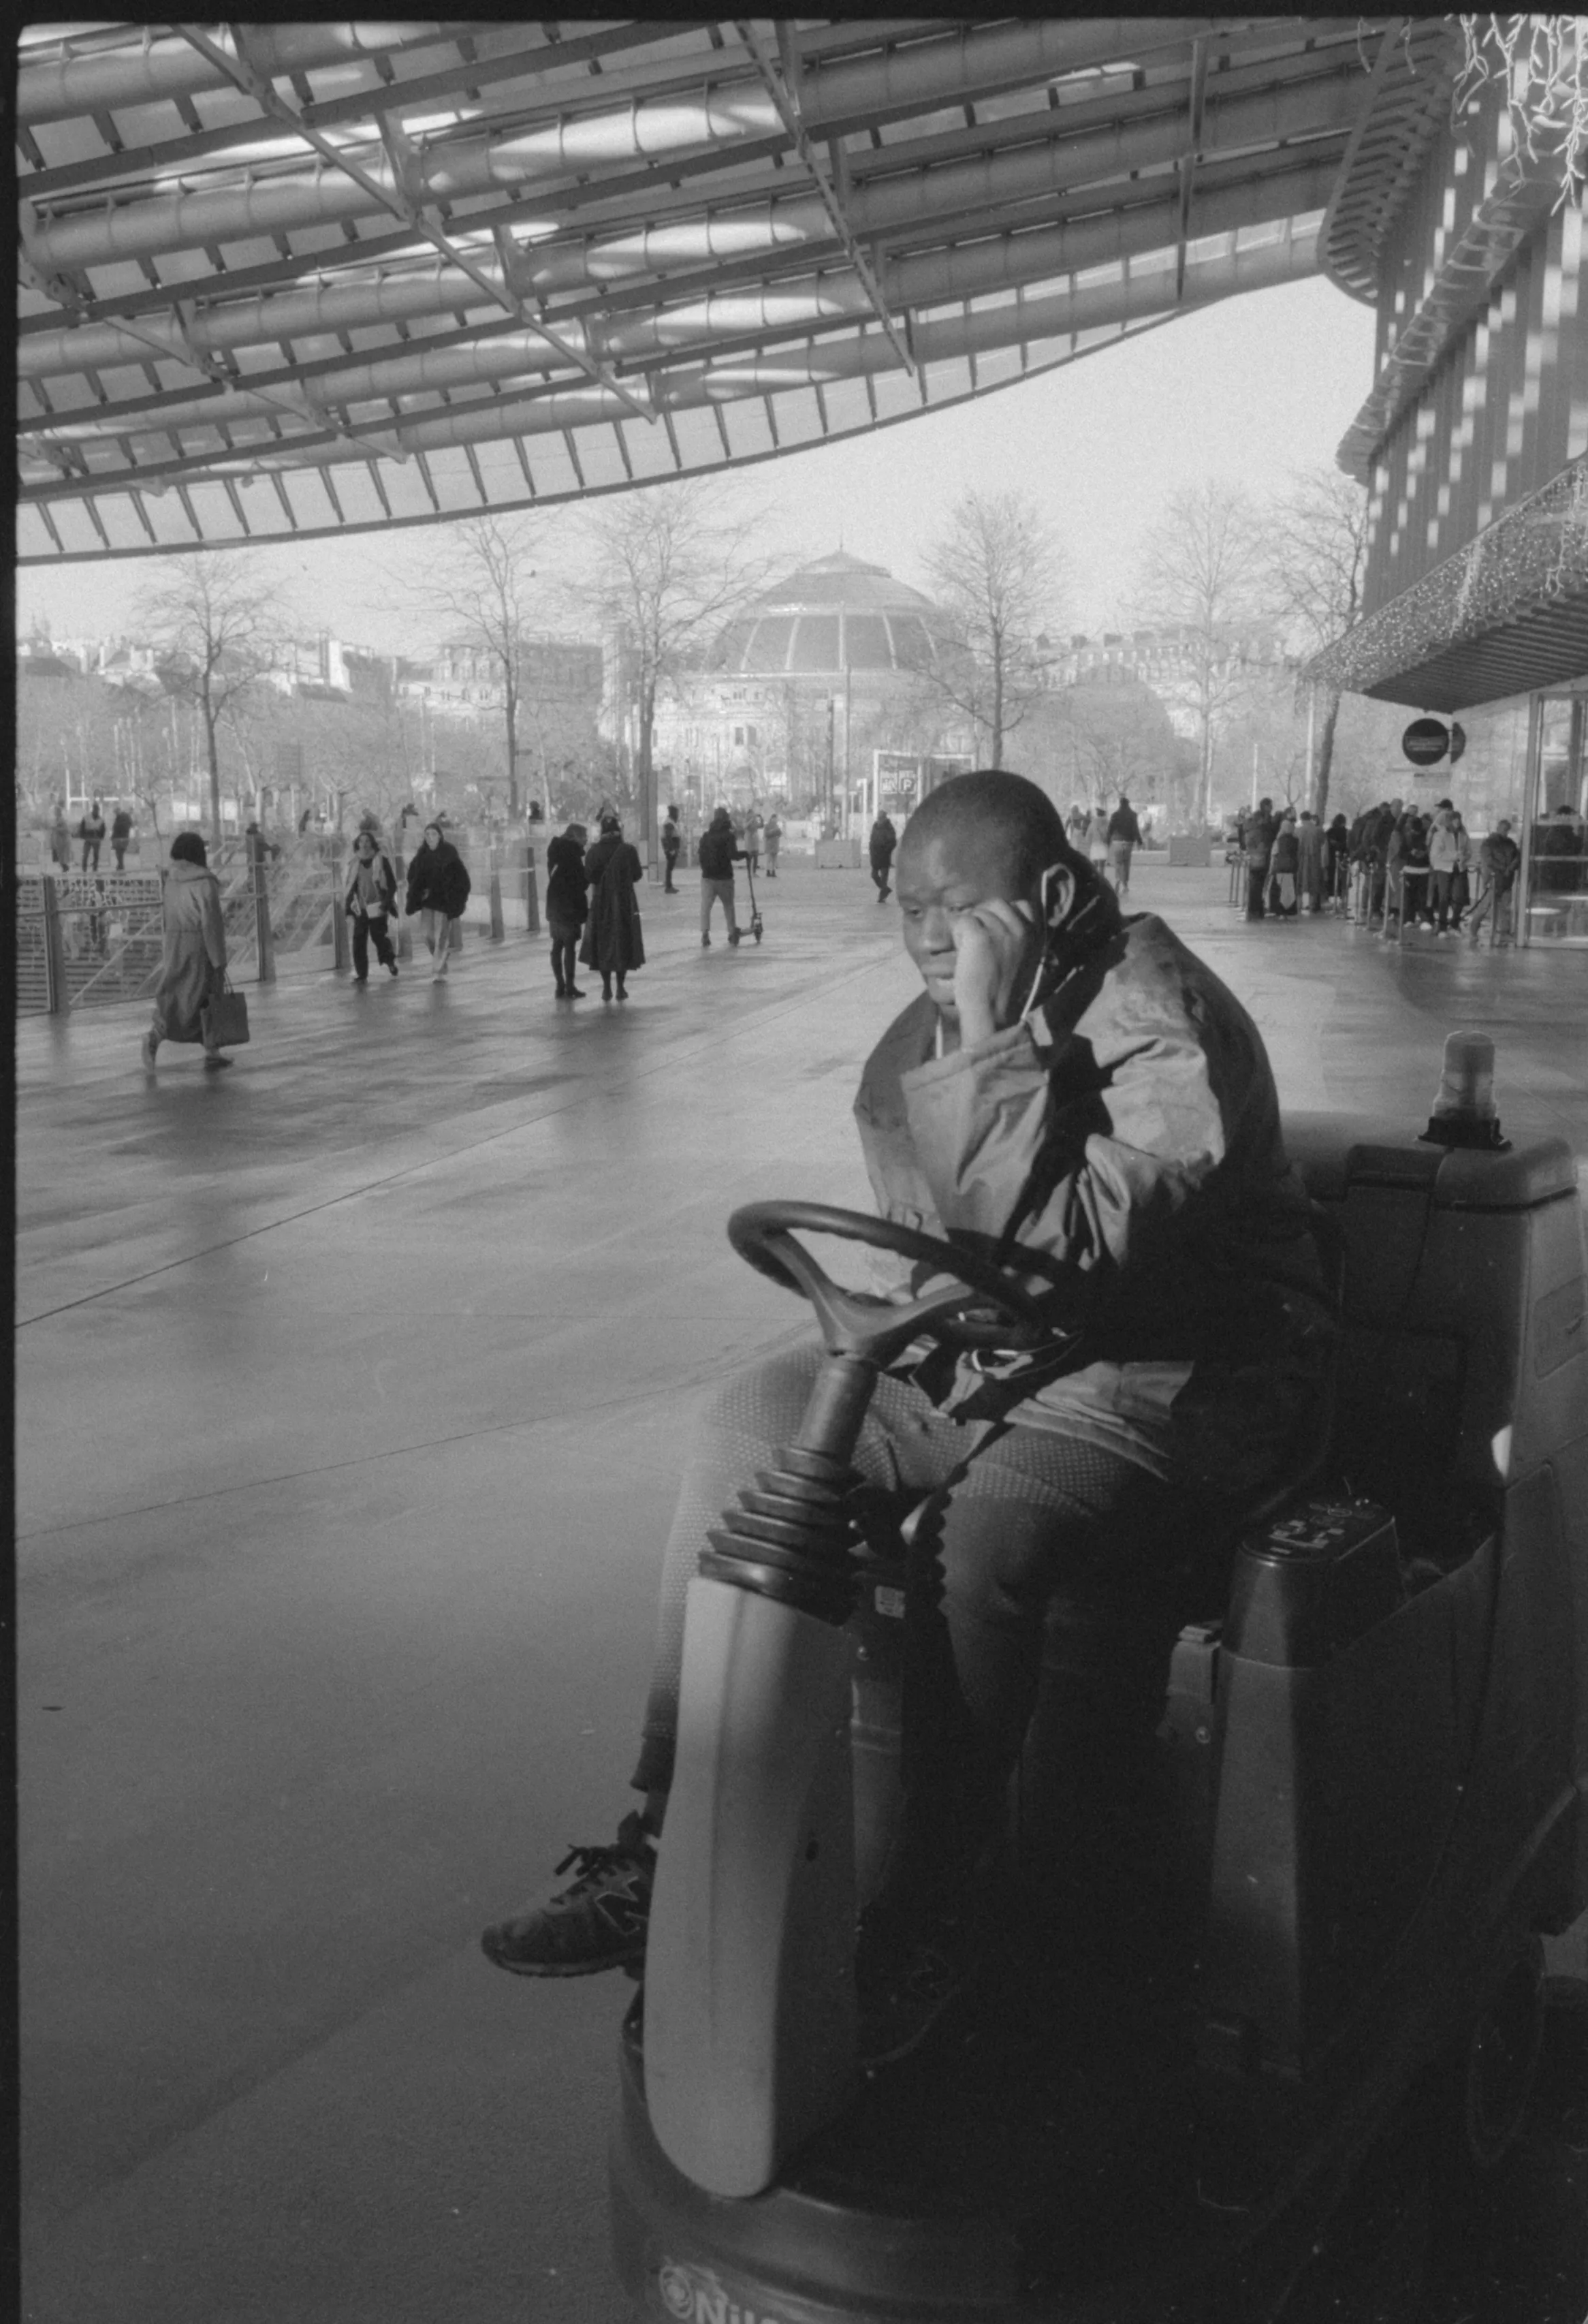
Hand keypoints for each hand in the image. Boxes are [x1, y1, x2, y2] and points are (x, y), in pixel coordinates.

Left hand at [950, 899, 1037, 1044]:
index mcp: (1035, 936)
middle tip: (978, 944)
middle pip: (996, 903)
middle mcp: (1022, 930)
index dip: (1003, 915)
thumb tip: (1000, 922)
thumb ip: (1018, 939)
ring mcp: (1001, 932)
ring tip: (971, 953)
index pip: (1022, 905)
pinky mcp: (979, 936)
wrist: (991, 1013)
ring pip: (977, 912)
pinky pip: (962, 921)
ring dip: (969, 928)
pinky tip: (962, 953)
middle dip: (983, 918)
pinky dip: (957, 934)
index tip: (995, 934)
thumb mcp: (1021, 961)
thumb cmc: (1001, 992)